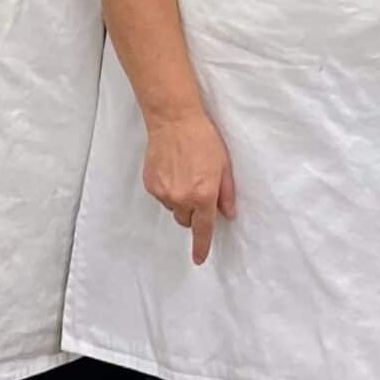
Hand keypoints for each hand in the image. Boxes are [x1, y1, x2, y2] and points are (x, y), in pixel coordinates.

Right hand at [143, 109, 235, 264]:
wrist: (174, 120)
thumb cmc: (203, 139)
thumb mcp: (224, 165)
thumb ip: (226, 193)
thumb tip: (228, 214)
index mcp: (204, 195)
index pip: (203, 229)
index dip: (201, 246)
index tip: (199, 259)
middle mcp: (182, 198)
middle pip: (187, 221)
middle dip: (194, 212)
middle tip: (198, 189)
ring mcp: (164, 192)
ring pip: (174, 209)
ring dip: (180, 200)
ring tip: (184, 174)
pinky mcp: (151, 184)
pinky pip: (161, 197)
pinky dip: (167, 189)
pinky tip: (172, 170)